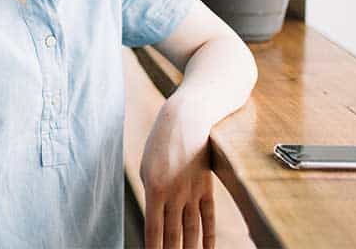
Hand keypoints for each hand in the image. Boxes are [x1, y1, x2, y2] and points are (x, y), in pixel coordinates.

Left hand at [138, 98, 215, 248]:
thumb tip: (155, 218)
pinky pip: (208, 218)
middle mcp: (174, 194)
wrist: (186, 119)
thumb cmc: (160, 142)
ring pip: (192, 231)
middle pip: (173, 235)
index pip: (154, 230)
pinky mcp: (206, 188)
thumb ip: (152, 194)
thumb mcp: (147, 167)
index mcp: (154, 189)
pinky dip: (208, 238)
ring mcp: (192, 192)